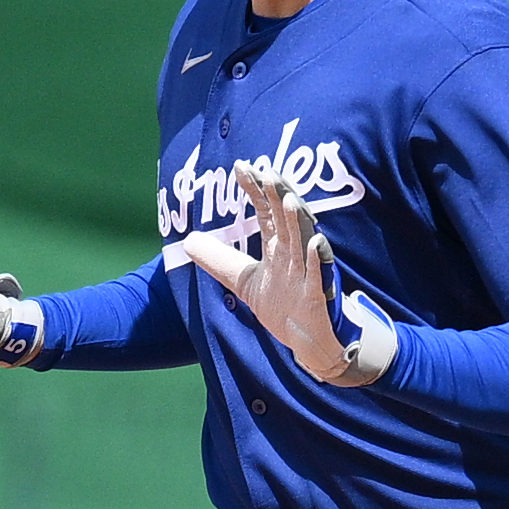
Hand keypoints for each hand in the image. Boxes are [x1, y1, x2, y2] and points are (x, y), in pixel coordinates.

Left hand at [177, 161, 394, 384]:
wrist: (309, 342)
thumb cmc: (285, 307)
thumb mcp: (245, 281)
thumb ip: (220, 261)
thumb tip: (187, 242)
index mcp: (279, 247)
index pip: (266, 212)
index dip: (255, 189)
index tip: (242, 167)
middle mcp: (294, 255)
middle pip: (287, 219)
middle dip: (279, 196)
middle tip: (268, 172)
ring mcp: (309, 274)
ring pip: (305, 242)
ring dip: (298, 221)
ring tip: (289, 199)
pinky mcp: (320, 296)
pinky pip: (320, 277)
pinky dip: (319, 260)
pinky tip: (316, 244)